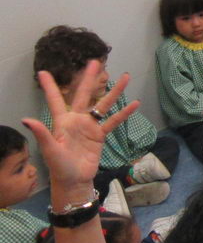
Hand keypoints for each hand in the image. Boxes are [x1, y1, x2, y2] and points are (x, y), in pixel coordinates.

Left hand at [23, 61, 138, 190]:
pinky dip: (124, 114)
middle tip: (94, 62)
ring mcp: (90, 126)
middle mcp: (76, 120)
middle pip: (84, 95)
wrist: (75, 180)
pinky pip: (113, 121)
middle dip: (88, 79)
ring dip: (114, 92)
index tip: (42, 72)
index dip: (49, 87)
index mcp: (62, 121)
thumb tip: (26, 119)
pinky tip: (135, 104)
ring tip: (125, 77)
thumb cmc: (59, 166)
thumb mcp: (50, 150)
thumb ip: (42, 133)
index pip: (55, 100)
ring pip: (103, 105)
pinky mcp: (100, 135)